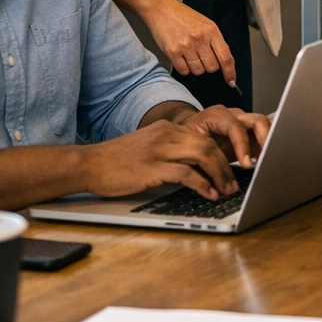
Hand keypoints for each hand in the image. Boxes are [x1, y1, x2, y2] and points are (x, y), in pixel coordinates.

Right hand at [81, 119, 237, 199]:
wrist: (89, 164)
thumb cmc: (116, 162)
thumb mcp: (149, 149)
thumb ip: (171, 152)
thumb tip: (196, 169)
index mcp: (167, 128)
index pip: (204, 137)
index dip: (221, 154)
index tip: (229, 170)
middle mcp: (166, 134)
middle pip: (208, 144)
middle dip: (225, 165)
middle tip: (232, 183)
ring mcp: (159, 149)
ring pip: (202, 154)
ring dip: (219, 174)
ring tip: (225, 190)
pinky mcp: (152, 167)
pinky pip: (186, 173)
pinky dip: (202, 183)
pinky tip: (209, 193)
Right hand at [143, 0, 235, 83]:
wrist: (161, 9)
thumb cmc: (184, 17)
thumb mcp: (206, 24)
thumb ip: (216, 42)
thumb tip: (226, 63)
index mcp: (211, 30)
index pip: (226, 57)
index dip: (230, 72)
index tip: (231, 81)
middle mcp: (200, 38)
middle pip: (212, 67)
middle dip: (209, 66)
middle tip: (202, 57)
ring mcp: (185, 45)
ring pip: (198, 71)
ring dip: (196, 67)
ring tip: (190, 54)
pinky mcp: (172, 51)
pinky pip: (184, 71)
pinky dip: (184, 68)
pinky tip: (182, 57)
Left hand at [170, 104, 270, 168]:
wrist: (189, 128)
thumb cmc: (189, 136)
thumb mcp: (190, 144)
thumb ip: (202, 158)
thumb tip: (210, 183)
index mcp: (217, 115)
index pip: (236, 127)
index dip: (243, 145)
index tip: (246, 164)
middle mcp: (235, 115)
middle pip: (258, 121)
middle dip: (265, 139)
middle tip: (265, 159)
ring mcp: (244, 122)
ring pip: (265, 126)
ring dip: (269, 144)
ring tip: (267, 162)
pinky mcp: (250, 132)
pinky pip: (264, 135)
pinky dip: (267, 147)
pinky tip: (265, 161)